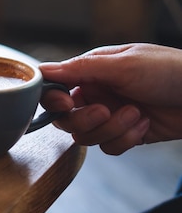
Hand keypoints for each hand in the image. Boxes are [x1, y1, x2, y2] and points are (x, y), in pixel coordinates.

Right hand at [39, 43, 181, 154]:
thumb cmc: (169, 71)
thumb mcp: (122, 65)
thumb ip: (79, 69)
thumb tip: (42, 69)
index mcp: (91, 72)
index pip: (55, 88)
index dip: (54, 99)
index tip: (65, 103)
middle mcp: (97, 94)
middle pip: (66, 119)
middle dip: (84, 120)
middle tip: (105, 111)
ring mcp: (111, 115)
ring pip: (87, 136)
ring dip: (112, 129)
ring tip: (135, 114)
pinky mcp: (126, 134)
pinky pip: (109, 147)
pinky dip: (126, 139)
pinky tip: (144, 124)